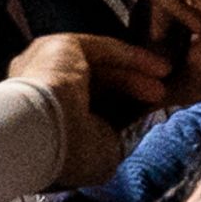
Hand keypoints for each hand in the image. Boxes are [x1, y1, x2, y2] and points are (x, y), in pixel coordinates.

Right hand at [6, 31, 173, 184]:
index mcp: (41, 118)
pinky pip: (103, 50)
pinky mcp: (60, 46)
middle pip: (93, 84)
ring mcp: (46, 63)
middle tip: (159, 97)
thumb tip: (133, 131)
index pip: (84, 108)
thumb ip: (114, 139)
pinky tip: (158, 67)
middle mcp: (39, 87)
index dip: (117, 110)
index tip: (143, 115)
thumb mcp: (100, 155)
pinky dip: (132, 57)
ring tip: (164, 85)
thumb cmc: (63, 156)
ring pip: (99, 66)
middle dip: (129, 91)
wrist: (36, 136)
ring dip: (135, 75)